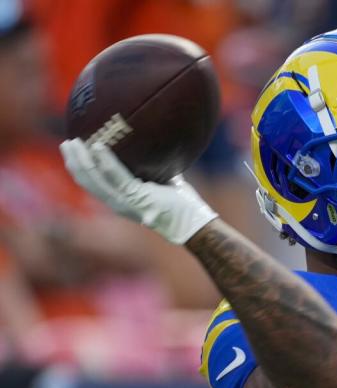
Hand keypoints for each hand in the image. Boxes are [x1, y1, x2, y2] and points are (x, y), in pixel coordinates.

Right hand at [59, 139, 217, 244]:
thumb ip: (151, 165)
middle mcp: (118, 203)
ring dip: (81, 160)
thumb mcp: (161, 179)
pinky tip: (98, 146)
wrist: (193, 222)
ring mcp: (126, 202)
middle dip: (73, 162)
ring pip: (95, 180)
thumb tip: (150, 140)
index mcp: (120, 200)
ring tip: (73, 142)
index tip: (72, 150)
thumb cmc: (181, 202)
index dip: (79, 168)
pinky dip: (106, 161)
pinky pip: (117, 177)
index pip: (92, 184)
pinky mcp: (137, 198)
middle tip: (66, 142)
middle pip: (86, 182)